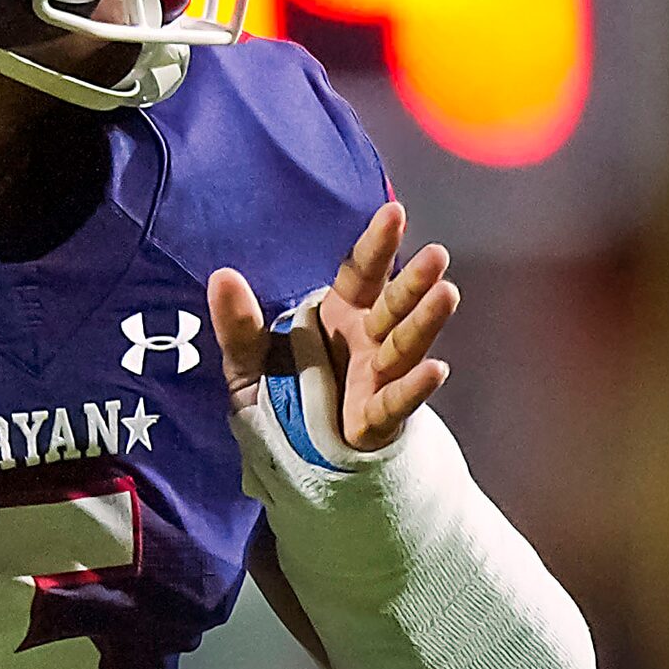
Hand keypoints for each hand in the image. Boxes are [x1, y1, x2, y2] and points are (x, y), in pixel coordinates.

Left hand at [207, 202, 456, 455]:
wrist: (289, 456)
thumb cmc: (278, 395)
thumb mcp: (247, 360)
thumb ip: (237, 324)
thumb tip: (221, 275)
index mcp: (339, 315)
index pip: (362, 273)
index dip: (378, 244)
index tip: (395, 212)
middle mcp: (367, 340)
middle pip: (393, 305)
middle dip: (414, 281)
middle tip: (436, 255)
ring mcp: (377, 378)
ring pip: (404, 345)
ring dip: (425, 321)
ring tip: (447, 293)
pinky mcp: (377, 420)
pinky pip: (397, 402)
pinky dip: (415, 387)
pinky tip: (437, 369)